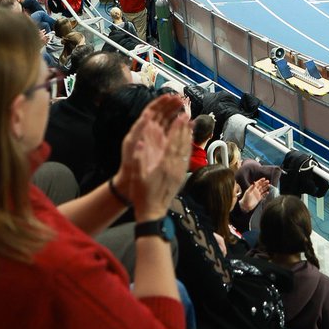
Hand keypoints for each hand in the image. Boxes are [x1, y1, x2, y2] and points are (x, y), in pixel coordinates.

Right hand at [113, 94, 190, 220]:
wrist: (153, 212)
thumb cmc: (142, 194)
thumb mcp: (137, 177)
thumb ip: (138, 159)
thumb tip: (139, 143)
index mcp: (164, 165)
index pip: (173, 143)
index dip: (177, 129)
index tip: (181, 117)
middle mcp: (175, 167)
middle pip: (182, 144)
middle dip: (185, 129)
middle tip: (187, 116)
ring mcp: (179, 172)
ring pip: (186, 151)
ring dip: (188, 137)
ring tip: (191, 125)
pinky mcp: (180, 177)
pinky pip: (186, 159)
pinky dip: (188, 148)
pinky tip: (188, 143)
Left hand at [239, 177, 270, 212]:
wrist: (245, 206)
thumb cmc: (245, 198)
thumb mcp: (248, 192)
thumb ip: (251, 187)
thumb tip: (254, 182)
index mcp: (253, 188)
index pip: (257, 183)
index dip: (261, 181)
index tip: (264, 178)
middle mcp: (255, 191)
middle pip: (261, 186)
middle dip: (264, 183)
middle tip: (268, 181)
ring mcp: (257, 194)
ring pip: (263, 190)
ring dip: (266, 187)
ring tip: (269, 185)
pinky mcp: (259, 199)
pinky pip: (263, 195)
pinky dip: (265, 194)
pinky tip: (268, 192)